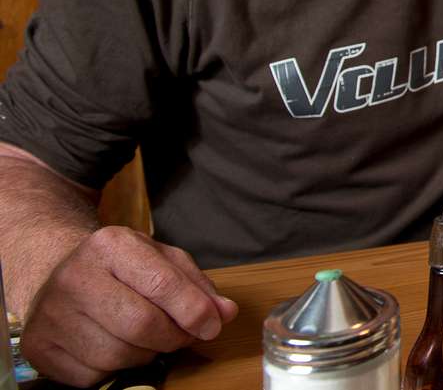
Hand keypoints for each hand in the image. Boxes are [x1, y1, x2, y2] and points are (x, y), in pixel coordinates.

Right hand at [21, 226, 237, 386]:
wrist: (58, 274)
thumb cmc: (120, 269)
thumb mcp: (161, 260)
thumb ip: (196, 285)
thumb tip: (224, 313)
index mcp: (111, 245)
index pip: (162, 283)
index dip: (194, 311)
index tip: (212, 326)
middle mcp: (75, 276)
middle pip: (141, 325)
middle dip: (172, 337)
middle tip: (181, 336)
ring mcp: (51, 314)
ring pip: (118, 355)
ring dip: (145, 354)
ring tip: (145, 338)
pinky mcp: (39, 347)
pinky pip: (93, 375)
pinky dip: (114, 369)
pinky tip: (115, 346)